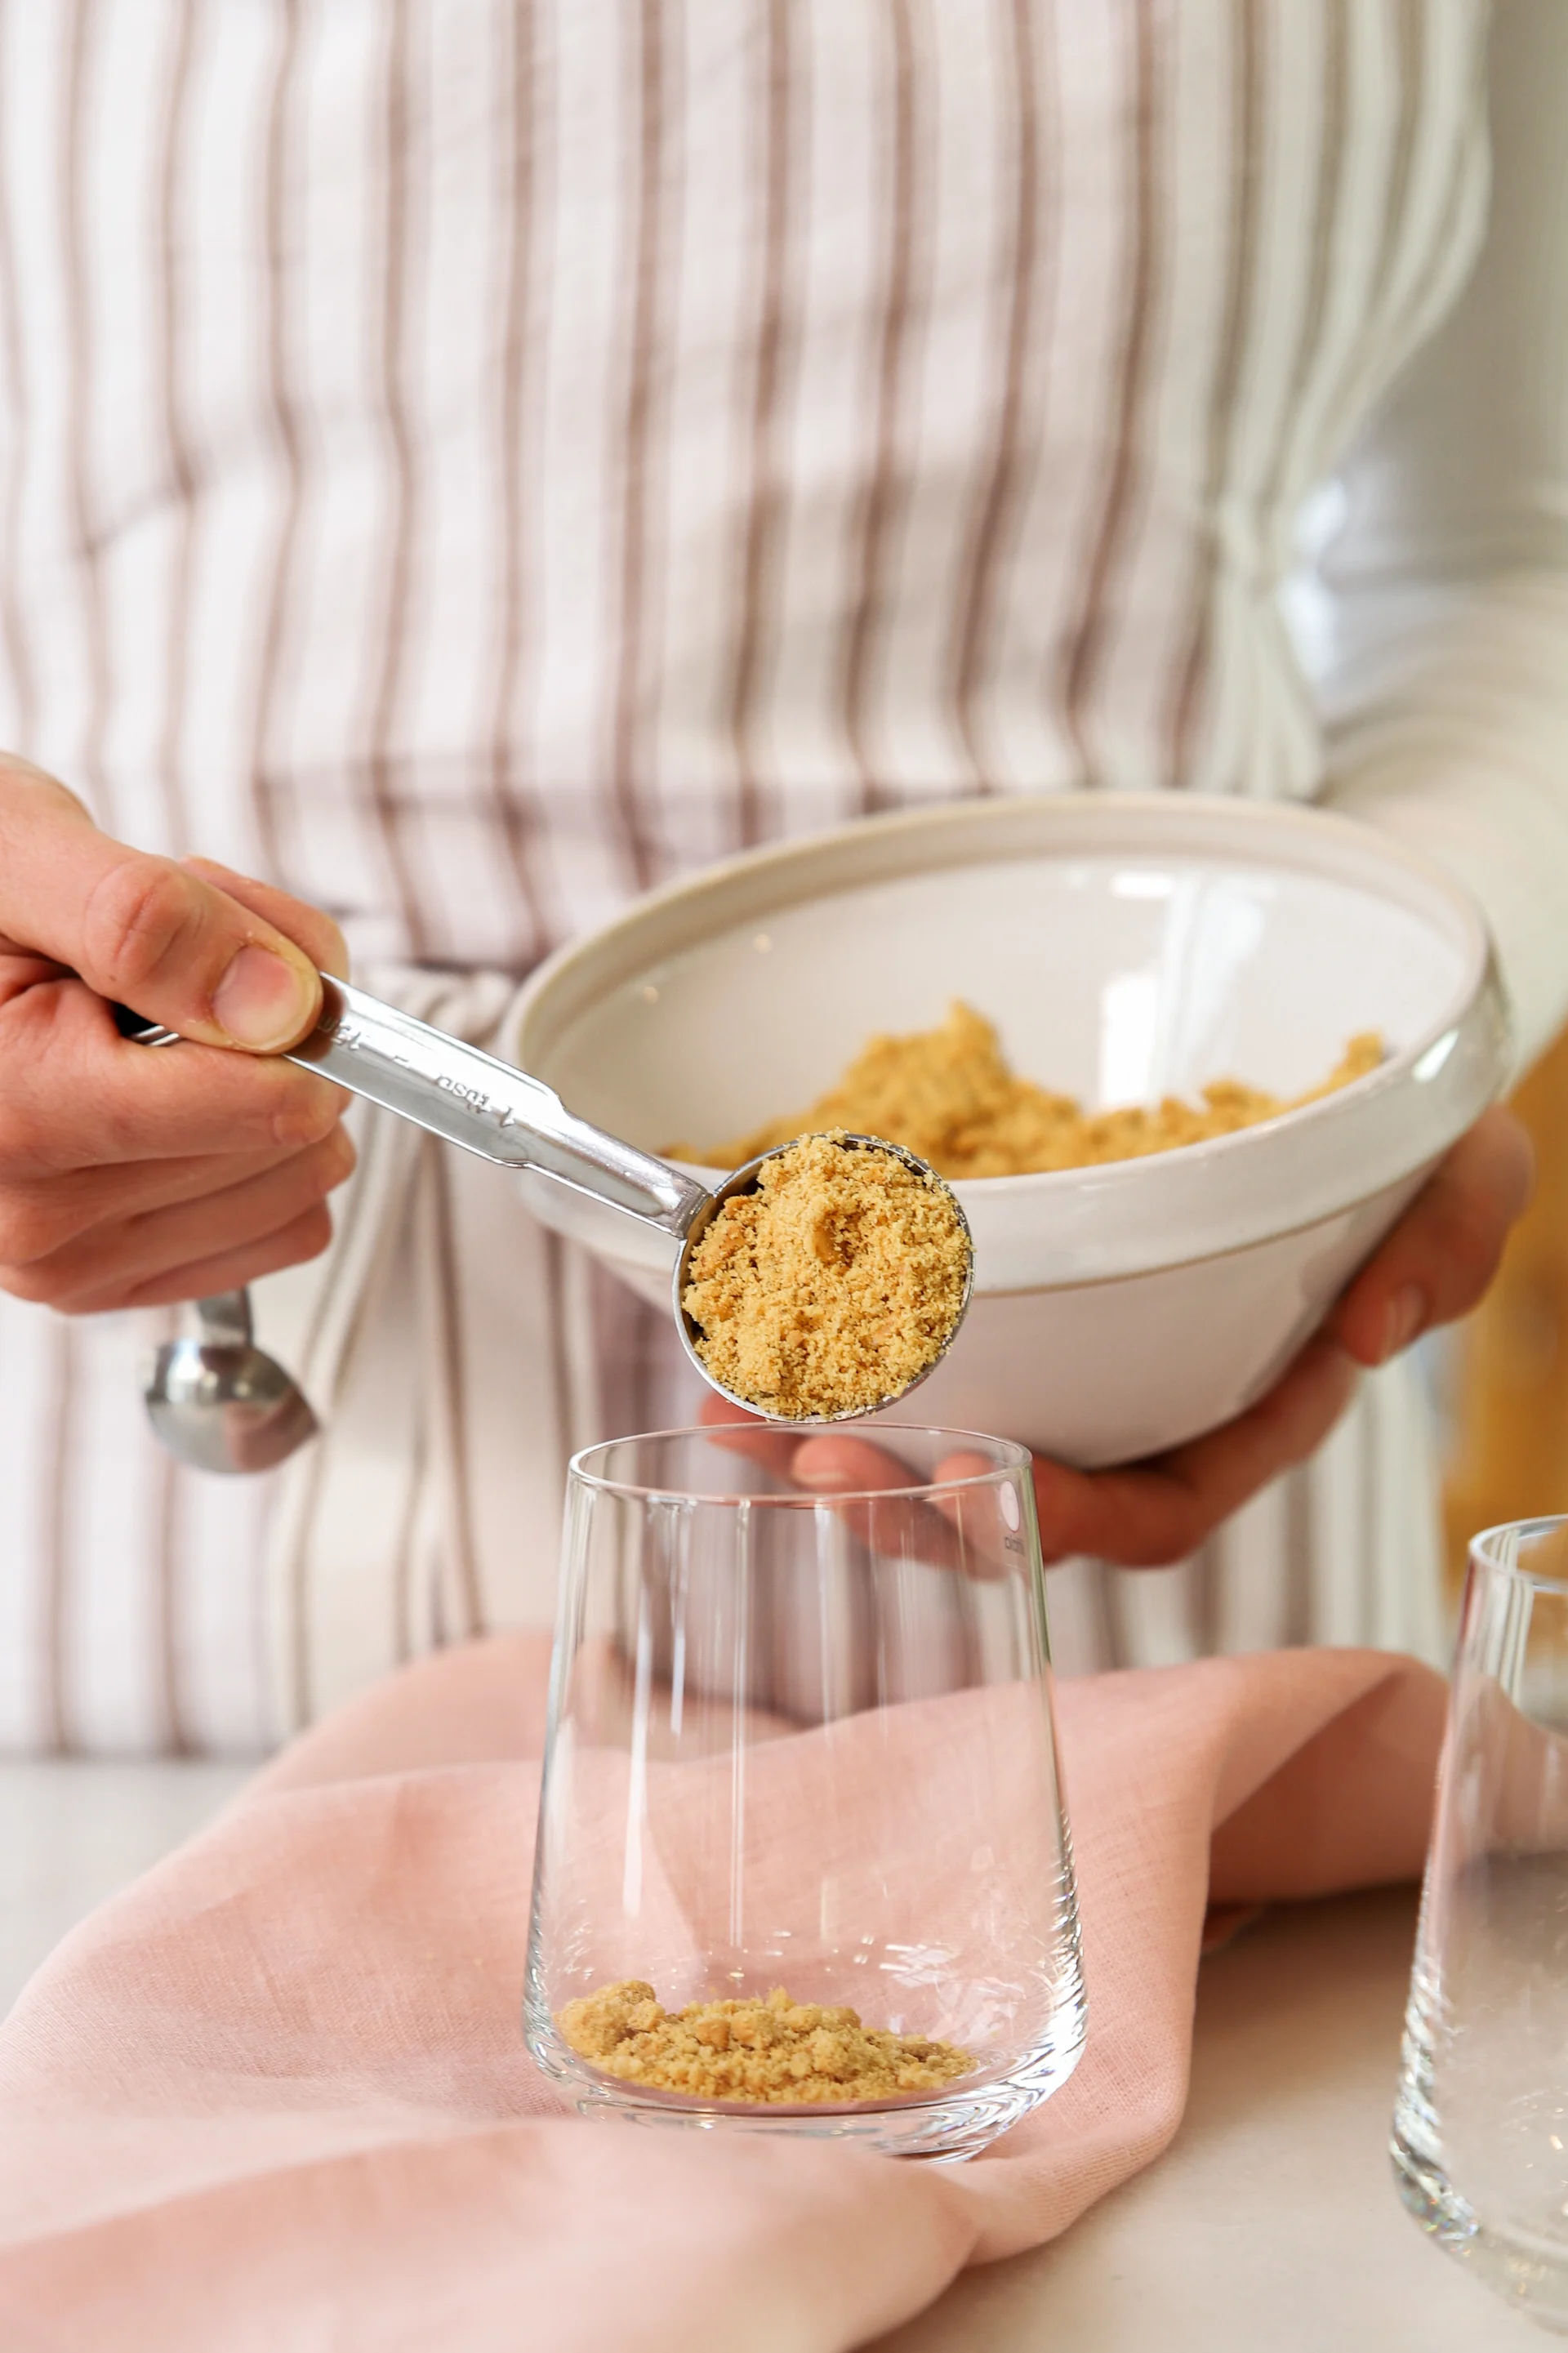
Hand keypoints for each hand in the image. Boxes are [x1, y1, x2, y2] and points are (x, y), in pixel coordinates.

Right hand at [0, 759, 354, 1312]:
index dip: (295, 1003)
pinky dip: (262, 1151)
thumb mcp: (25, 854)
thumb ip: (149, 919)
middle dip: (274, 1031)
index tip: (238, 941)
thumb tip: (284, 1007)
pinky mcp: (116, 1281)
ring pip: (301, 1184)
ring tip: (168, 1024)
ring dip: (269, 1085)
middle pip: (295, 1139)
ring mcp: (73, 1261)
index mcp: (13, 1107)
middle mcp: (36, 1213)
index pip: (265, 1103)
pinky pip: (286, 1228)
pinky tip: (180, 1092)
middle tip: (181, 967)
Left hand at [700, 1104, 1534, 1568]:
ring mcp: (1060, 1363)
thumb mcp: (1466, 1182)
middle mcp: (1137, 1412)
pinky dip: (818, 1351)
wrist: (1339, 1078)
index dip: (1072, 1522)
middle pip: (1013, 1504)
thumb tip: (1370, 1328)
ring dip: (830, 1446)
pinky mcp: (997, 1299)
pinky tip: (737, 1334)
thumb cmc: (1407, 1146)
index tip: (997, 1496)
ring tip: (732, 1418)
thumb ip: (1444, 1249)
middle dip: (907, 1505)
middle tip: (813, 1463)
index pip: (1157, 1508)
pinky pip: (899, 1352)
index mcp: (1243, 1418)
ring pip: (935, 1442)